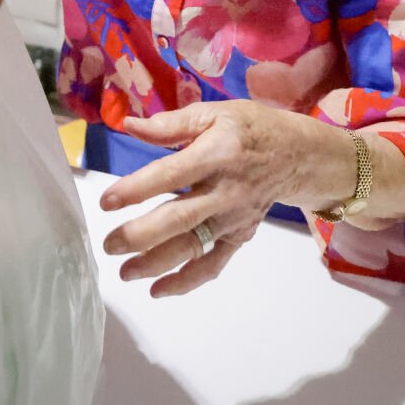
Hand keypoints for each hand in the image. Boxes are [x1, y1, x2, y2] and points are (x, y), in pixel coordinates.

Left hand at [97, 100, 355, 296]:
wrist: (297, 156)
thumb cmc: (249, 130)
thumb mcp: (214, 114)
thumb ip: (170, 124)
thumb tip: (130, 126)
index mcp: (215, 155)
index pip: (170, 174)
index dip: (137, 189)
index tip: (107, 201)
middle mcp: (224, 191)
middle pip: (180, 219)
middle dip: (141, 235)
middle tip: (109, 244)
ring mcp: (233, 218)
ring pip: (193, 246)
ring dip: (157, 263)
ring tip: (125, 272)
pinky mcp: (239, 236)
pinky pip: (214, 263)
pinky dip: (187, 280)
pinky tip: (158, 289)